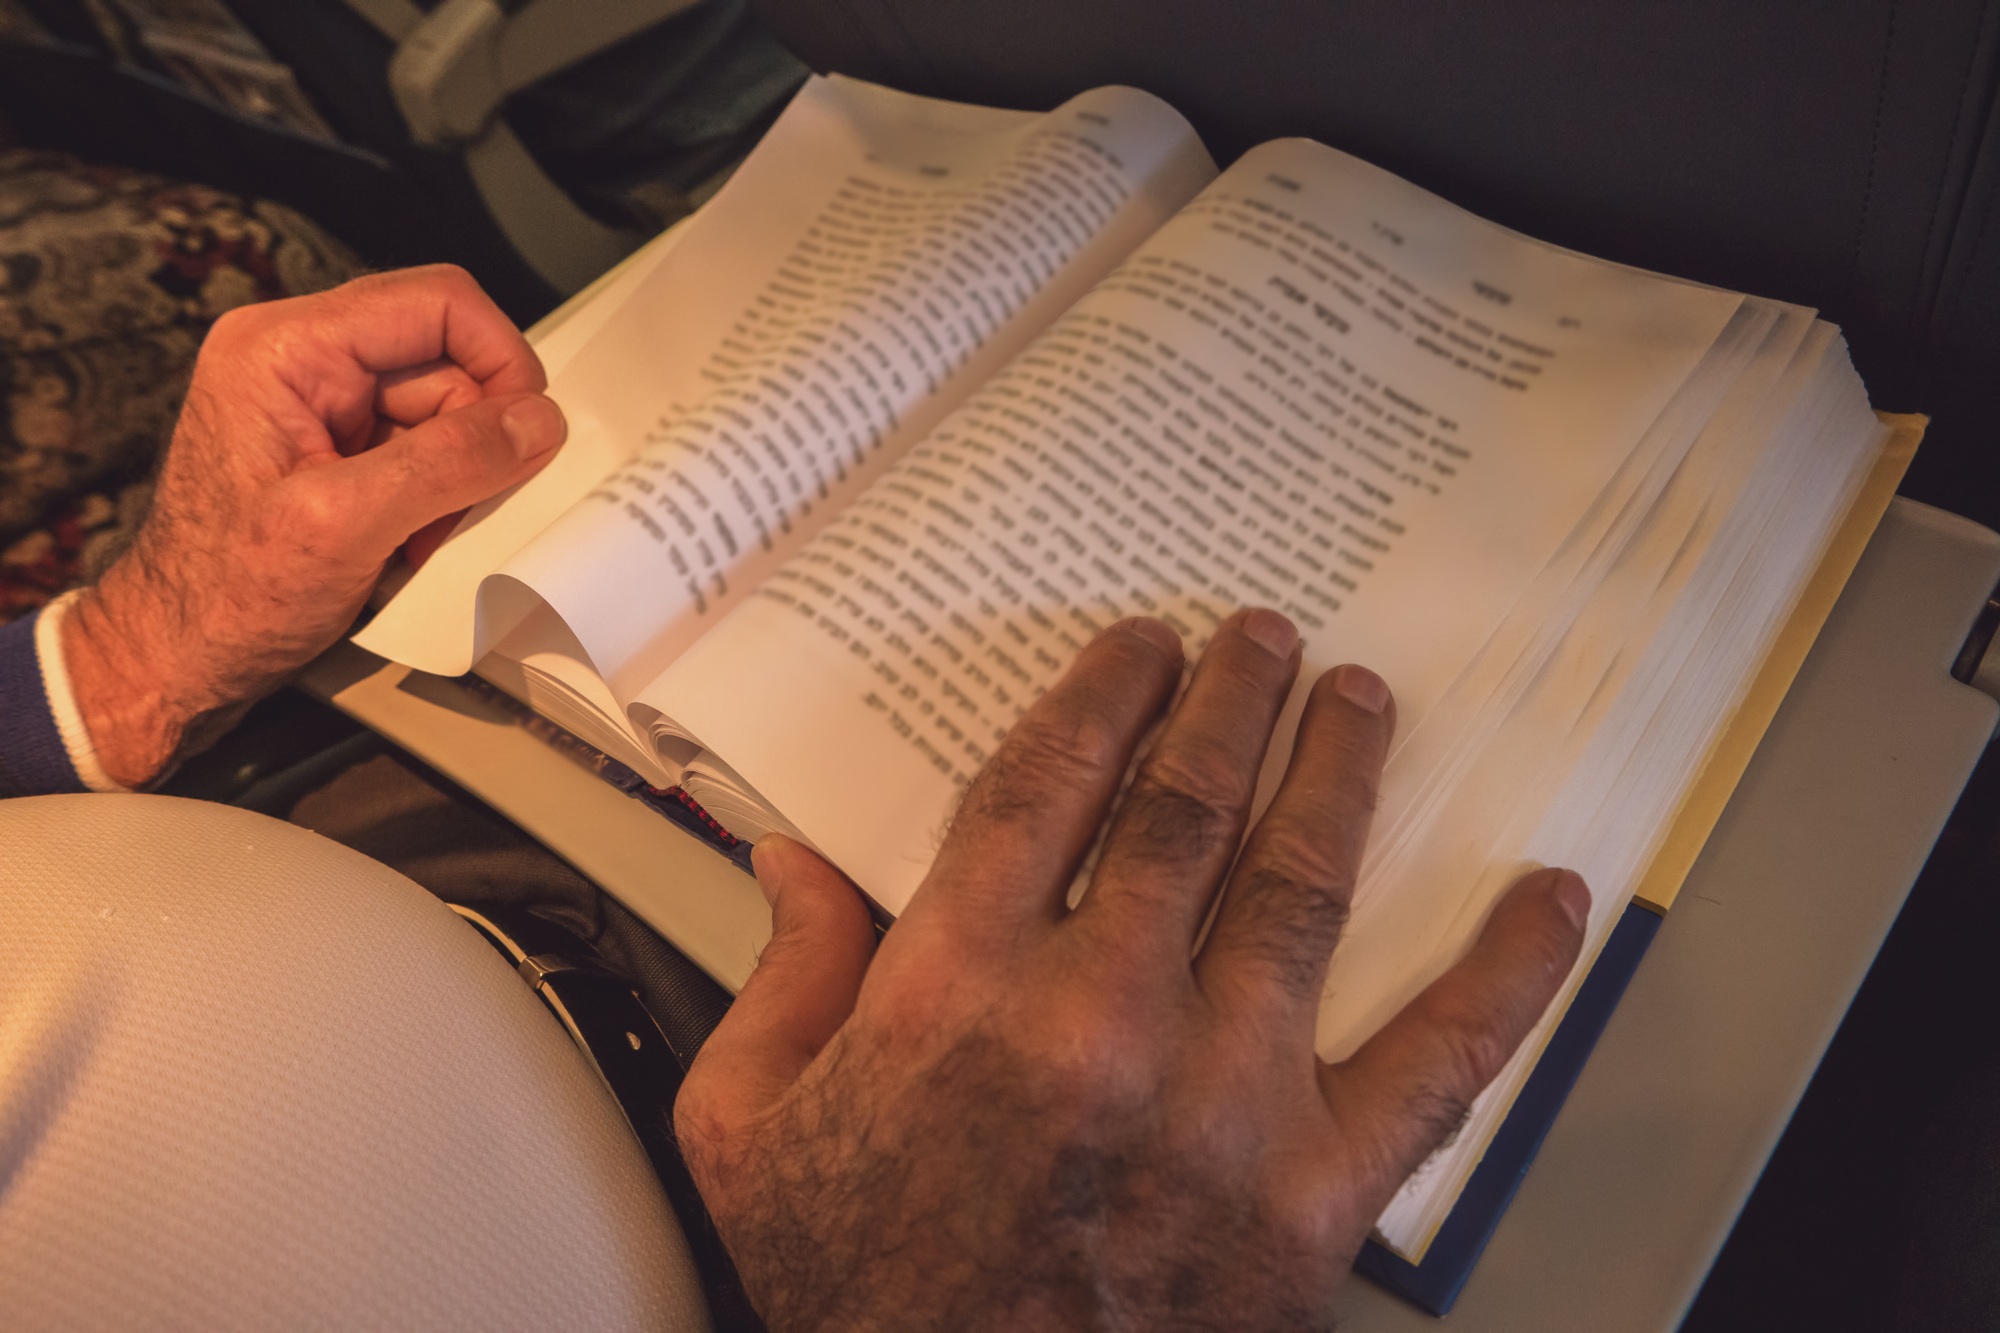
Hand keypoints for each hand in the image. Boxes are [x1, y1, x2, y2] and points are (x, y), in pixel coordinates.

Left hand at [62, 265, 565, 786]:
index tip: (528, 432)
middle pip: (448, 359)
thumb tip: (538, 423)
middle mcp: (304, 357)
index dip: (500, 358)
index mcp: (286, 348)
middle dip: (473, 438)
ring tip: (419, 538)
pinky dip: (439, 496)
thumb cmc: (228, 596)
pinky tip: (410, 539)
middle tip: (456, 511)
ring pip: (447, 409)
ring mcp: (322, 402)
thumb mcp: (345, 525)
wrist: (183, 655)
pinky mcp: (339, 444)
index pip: (436, 303)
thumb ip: (447, 464)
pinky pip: (427, 447)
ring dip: (458, 478)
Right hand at [676, 609, 1589, 1330]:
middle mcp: (1098, 1023)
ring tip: (1357, 702)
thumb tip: (791, 852)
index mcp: (956, 993)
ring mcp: (1222, 1105)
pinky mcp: (1314, 1194)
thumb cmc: (864, 1293)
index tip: (1142, 647)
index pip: (1047, 786)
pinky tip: (1549, 899)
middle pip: (1182, 810)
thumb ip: (778, 978)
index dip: (1103, 695)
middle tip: (1261, 640)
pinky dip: (1508, 973)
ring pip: (1300, 888)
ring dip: (1336, 775)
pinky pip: (1437, 1063)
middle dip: (1228, 703)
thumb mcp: (748, 1134)